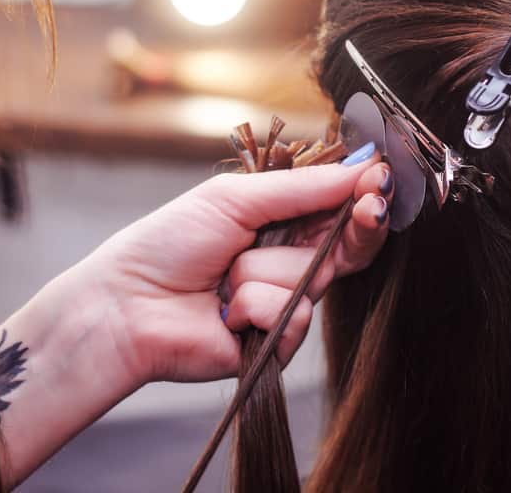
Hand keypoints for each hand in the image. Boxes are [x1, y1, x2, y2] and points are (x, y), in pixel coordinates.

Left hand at [75, 154, 392, 386]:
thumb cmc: (170, 243)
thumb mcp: (236, 199)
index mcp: (283, 223)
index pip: (341, 209)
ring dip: (263, 270)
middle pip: (351, 244)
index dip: (367, 195)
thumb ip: (302, 188)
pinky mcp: (278, 343)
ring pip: (314, 279)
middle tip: (370, 206)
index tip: (383, 179)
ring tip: (223, 276)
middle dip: (359, 223)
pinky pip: (293, 317)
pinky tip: (224, 311)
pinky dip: (255, 307)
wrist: (127, 305)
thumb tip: (363, 167)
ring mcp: (286, 303)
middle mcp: (291, 261)